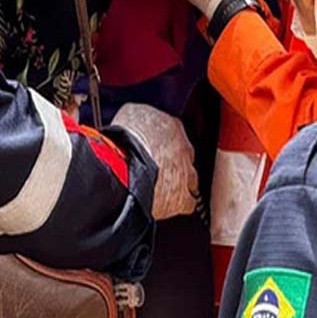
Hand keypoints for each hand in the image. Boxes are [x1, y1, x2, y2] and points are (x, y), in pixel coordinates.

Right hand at [112, 103, 198, 220]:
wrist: (126, 169)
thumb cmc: (126, 142)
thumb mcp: (129, 114)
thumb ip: (139, 116)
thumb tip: (134, 118)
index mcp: (172, 126)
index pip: (175, 129)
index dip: (164, 138)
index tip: (155, 142)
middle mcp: (184, 149)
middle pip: (186, 154)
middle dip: (174, 159)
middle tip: (157, 164)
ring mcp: (186, 174)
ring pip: (191, 178)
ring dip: (180, 181)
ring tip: (163, 185)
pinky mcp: (182, 198)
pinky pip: (187, 203)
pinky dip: (180, 204)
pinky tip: (168, 204)